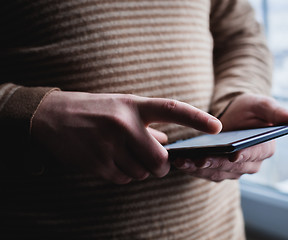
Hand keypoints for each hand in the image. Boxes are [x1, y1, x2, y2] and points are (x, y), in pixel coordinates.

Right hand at [31, 91, 221, 183]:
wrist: (51, 117)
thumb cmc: (93, 110)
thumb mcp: (122, 107)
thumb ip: (148, 124)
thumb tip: (167, 141)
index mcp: (133, 105)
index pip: (172, 109)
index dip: (196, 118)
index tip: (217, 126)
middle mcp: (124, 125)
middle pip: (160, 159)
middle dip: (162, 165)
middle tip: (155, 159)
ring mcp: (110, 145)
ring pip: (142, 173)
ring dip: (140, 169)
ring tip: (125, 154)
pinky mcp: (98, 164)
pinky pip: (124, 179)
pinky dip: (124, 174)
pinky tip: (112, 160)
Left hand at [173, 93, 287, 181]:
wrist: (231, 115)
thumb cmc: (249, 108)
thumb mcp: (263, 105)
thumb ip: (277, 113)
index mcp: (265, 147)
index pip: (256, 154)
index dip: (245, 154)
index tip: (233, 153)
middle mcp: (251, 163)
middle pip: (233, 167)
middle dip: (216, 163)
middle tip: (199, 158)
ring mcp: (234, 170)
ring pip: (218, 173)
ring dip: (201, 169)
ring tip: (184, 161)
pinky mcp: (218, 171)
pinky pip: (206, 173)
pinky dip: (194, 169)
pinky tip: (180, 162)